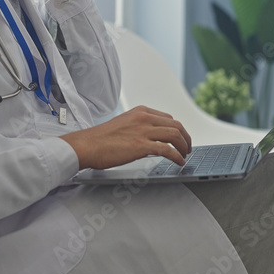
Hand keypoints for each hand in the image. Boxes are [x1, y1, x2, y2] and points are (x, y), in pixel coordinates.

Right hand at [60, 106, 192, 169]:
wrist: (87, 145)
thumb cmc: (100, 138)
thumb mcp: (124, 124)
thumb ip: (139, 127)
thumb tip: (152, 139)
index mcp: (140, 111)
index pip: (168, 118)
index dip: (177, 129)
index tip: (180, 138)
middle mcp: (144, 118)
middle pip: (176, 125)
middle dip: (186, 137)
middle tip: (187, 148)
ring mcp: (143, 131)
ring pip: (175, 135)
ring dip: (184, 146)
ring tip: (185, 155)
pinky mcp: (141, 145)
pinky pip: (167, 150)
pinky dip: (177, 156)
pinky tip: (179, 162)